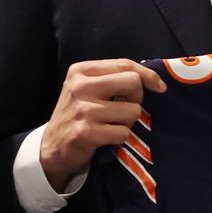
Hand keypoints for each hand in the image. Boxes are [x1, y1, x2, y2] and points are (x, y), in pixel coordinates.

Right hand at [39, 59, 166, 191]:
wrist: (51, 148)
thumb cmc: (77, 116)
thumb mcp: (87, 89)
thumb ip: (112, 79)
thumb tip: (153, 80)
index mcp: (81, 71)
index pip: (124, 64)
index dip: (148, 74)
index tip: (160, 87)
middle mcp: (80, 86)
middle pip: (132, 82)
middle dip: (137, 98)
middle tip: (126, 109)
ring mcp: (82, 110)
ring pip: (132, 111)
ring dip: (129, 122)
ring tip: (112, 125)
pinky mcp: (86, 132)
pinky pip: (124, 132)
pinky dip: (121, 138)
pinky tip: (107, 138)